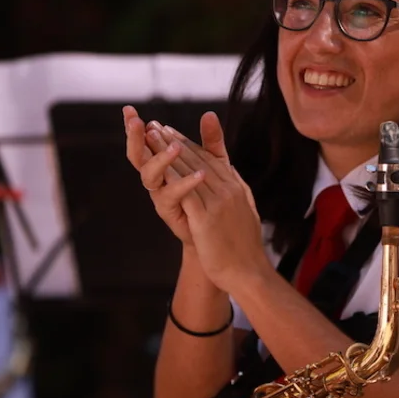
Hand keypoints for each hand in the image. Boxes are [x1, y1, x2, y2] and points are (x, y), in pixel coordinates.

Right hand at [124, 105, 205, 244]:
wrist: (215, 230)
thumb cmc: (210, 195)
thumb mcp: (214, 163)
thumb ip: (210, 140)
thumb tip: (209, 113)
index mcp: (163, 164)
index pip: (145, 141)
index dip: (135, 127)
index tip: (129, 109)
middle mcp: (157, 179)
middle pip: (138, 155)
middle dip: (135, 137)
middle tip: (137, 121)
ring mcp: (160, 194)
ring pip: (150, 175)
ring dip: (161, 158)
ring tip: (175, 146)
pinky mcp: (169, 211)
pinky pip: (171, 195)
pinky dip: (184, 183)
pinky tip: (199, 174)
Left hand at [157, 113, 265, 289]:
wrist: (248, 271)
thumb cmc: (244, 246)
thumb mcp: (243, 210)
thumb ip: (234, 189)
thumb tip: (228, 174)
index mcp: (236, 186)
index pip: (209, 158)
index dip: (187, 142)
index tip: (169, 130)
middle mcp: (229, 189)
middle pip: (196, 159)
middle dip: (173, 141)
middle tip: (154, 126)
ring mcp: (219, 202)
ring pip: (188, 171)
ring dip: (167, 152)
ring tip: (150, 137)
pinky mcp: (207, 218)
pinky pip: (185, 193)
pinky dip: (171, 176)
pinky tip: (157, 165)